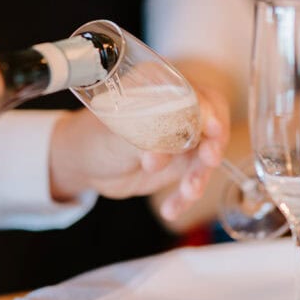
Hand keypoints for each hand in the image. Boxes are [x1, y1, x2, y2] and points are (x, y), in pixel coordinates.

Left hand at [48, 86, 228, 219]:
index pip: (199, 95)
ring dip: (198, 177)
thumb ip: (144, 138)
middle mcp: (180, 112)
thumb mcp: (119, 135)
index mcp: (165, 90)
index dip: (209, 111)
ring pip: (205, 158)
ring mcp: (183, 139)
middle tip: (209, 160)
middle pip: (212, 125)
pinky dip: (184, 197)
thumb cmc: (96, 139)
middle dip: (213, 145)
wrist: (86, 164)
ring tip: (187, 192)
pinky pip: (192, 180)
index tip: (212, 129)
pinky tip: (170, 209)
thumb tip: (164, 150)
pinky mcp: (180, 164)